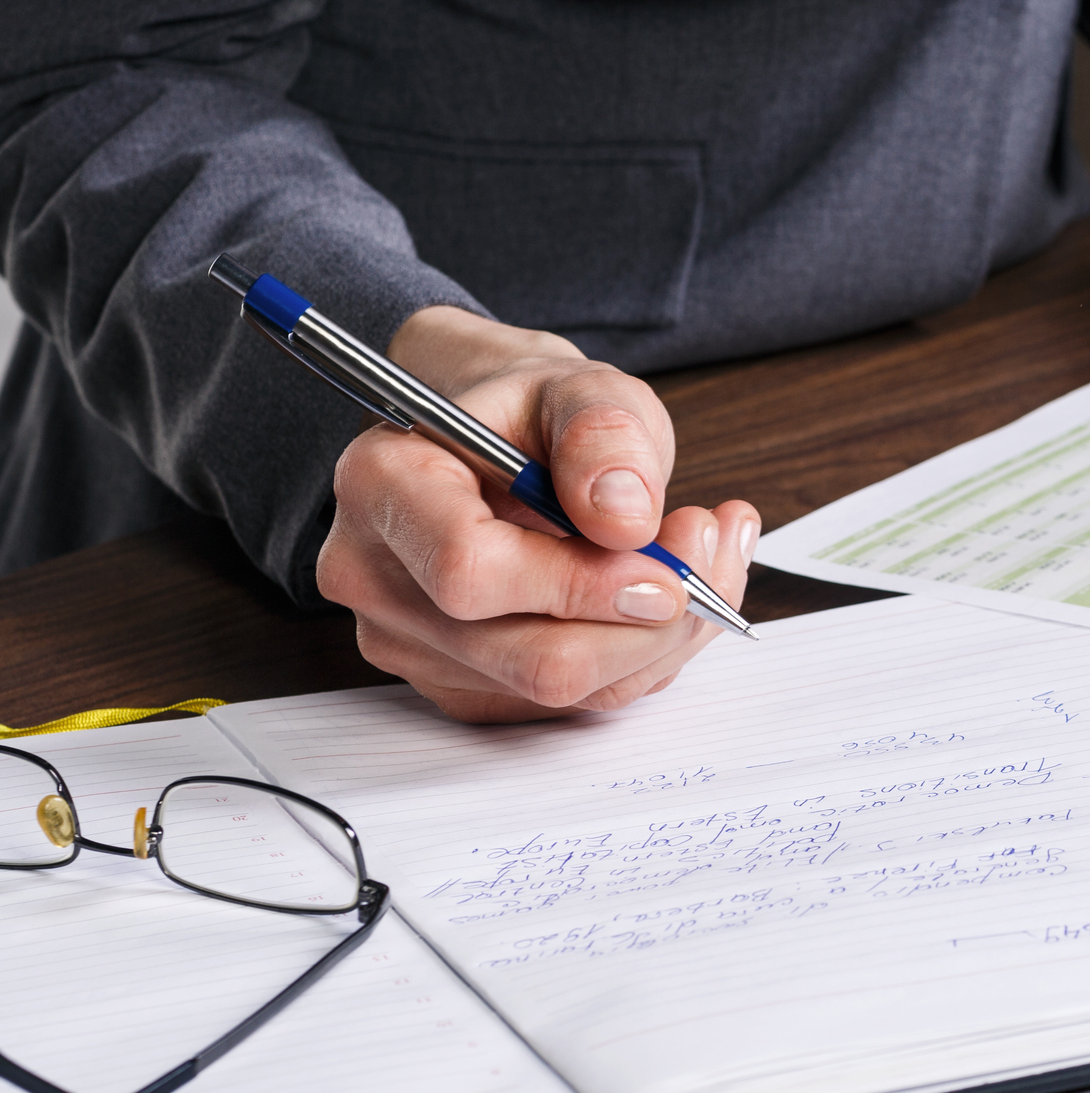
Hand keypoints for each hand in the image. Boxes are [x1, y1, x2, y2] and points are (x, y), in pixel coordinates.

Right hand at [316, 306, 759, 722]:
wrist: (507, 445)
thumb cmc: (533, 416)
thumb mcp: (581, 389)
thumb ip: (604, 434)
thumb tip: (623, 516)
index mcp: (383, 484)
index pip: (467, 569)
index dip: (581, 582)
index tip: (665, 562)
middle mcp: (379, 577)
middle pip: (529, 656)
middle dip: (648, 619)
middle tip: (707, 547)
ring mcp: (416, 645)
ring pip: (565, 689)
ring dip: (663, 635)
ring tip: (705, 554)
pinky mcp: (465, 686)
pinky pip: (575, 703)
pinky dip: (645, 653)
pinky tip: (669, 591)